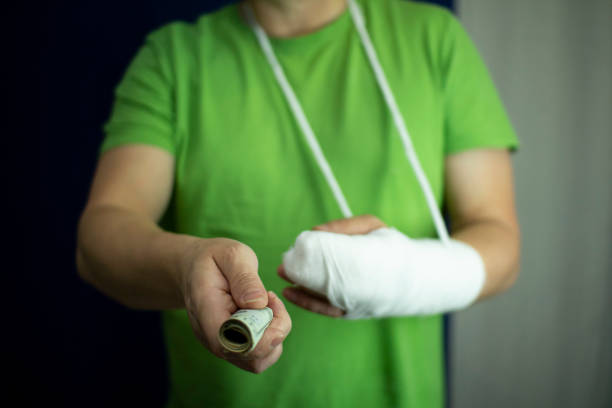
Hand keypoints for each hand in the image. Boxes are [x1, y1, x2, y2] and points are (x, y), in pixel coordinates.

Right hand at [180, 238, 291, 373]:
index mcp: (207, 311)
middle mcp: (211, 336)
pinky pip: (256, 355)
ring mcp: (220, 344)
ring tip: (267, 305)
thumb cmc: (213, 259)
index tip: (269, 298)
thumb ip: (245, 278)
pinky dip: (269, 337)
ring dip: (274, 335)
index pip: (235, 343)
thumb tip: (258, 304)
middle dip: (274, 330)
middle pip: (251, 357)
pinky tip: (264, 313)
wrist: (193, 267)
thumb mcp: (231, 255)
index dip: (263, 332)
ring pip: (257, 361)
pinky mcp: (230, 346)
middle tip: (270, 298)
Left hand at [279, 214, 385, 317]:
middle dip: (301, 275)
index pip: (335, 263)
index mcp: (367, 266)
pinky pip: (325, 310)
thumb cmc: (389, 246)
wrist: (414, 277)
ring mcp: (355, 303)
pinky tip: (291, 292)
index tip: (297, 251)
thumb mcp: (371, 226)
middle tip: (283, 267)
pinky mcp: (350, 311)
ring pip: (322, 300)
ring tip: (283, 277)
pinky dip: (307, 302)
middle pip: (324, 284)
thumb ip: (343, 226)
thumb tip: (314, 231)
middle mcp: (360, 290)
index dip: (313, 257)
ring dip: (300, 290)